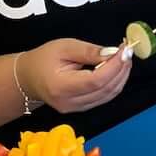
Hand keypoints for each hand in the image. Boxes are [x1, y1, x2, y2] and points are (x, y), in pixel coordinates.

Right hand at [18, 39, 132, 113]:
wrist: (28, 78)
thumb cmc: (44, 59)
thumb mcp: (64, 47)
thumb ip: (89, 51)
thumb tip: (113, 53)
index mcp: (61, 86)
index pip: (96, 80)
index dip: (115, 66)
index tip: (124, 49)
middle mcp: (69, 102)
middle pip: (105, 89)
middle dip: (121, 69)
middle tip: (127, 51)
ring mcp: (76, 108)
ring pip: (108, 95)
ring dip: (121, 76)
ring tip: (123, 58)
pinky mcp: (82, 108)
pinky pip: (104, 97)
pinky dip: (114, 83)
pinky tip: (116, 69)